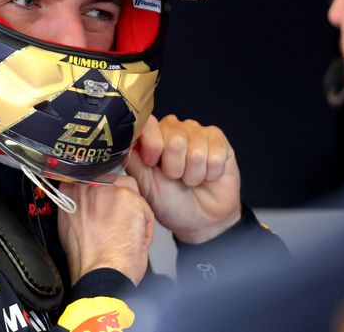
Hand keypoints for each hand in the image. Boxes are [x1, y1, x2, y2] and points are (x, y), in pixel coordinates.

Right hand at [58, 175, 153, 285]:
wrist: (97, 275)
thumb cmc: (86, 260)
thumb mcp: (71, 226)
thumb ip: (79, 206)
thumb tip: (90, 202)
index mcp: (69, 191)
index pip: (94, 179)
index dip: (105, 197)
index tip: (107, 210)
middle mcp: (86, 185)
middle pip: (113, 181)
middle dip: (120, 202)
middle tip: (117, 226)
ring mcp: (106, 189)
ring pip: (131, 190)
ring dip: (133, 211)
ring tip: (125, 235)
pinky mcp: (127, 197)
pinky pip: (144, 206)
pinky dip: (145, 224)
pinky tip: (134, 240)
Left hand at [126, 114, 241, 243]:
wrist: (200, 220)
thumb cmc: (170, 202)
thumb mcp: (145, 185)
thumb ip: (134, 160)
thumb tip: (123, 140)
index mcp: (153, 136)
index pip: (150, 123)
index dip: (153, 145)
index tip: (152, 163)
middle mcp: (174, 129)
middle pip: (175, 138)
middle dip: (175, 167)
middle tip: (176, 178)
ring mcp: (198, 132)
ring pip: (197, 149)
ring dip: (193, 174)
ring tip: (191, 180)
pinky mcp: (219, 141)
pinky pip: (216, 154)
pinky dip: (211, 173)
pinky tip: (208, 176)